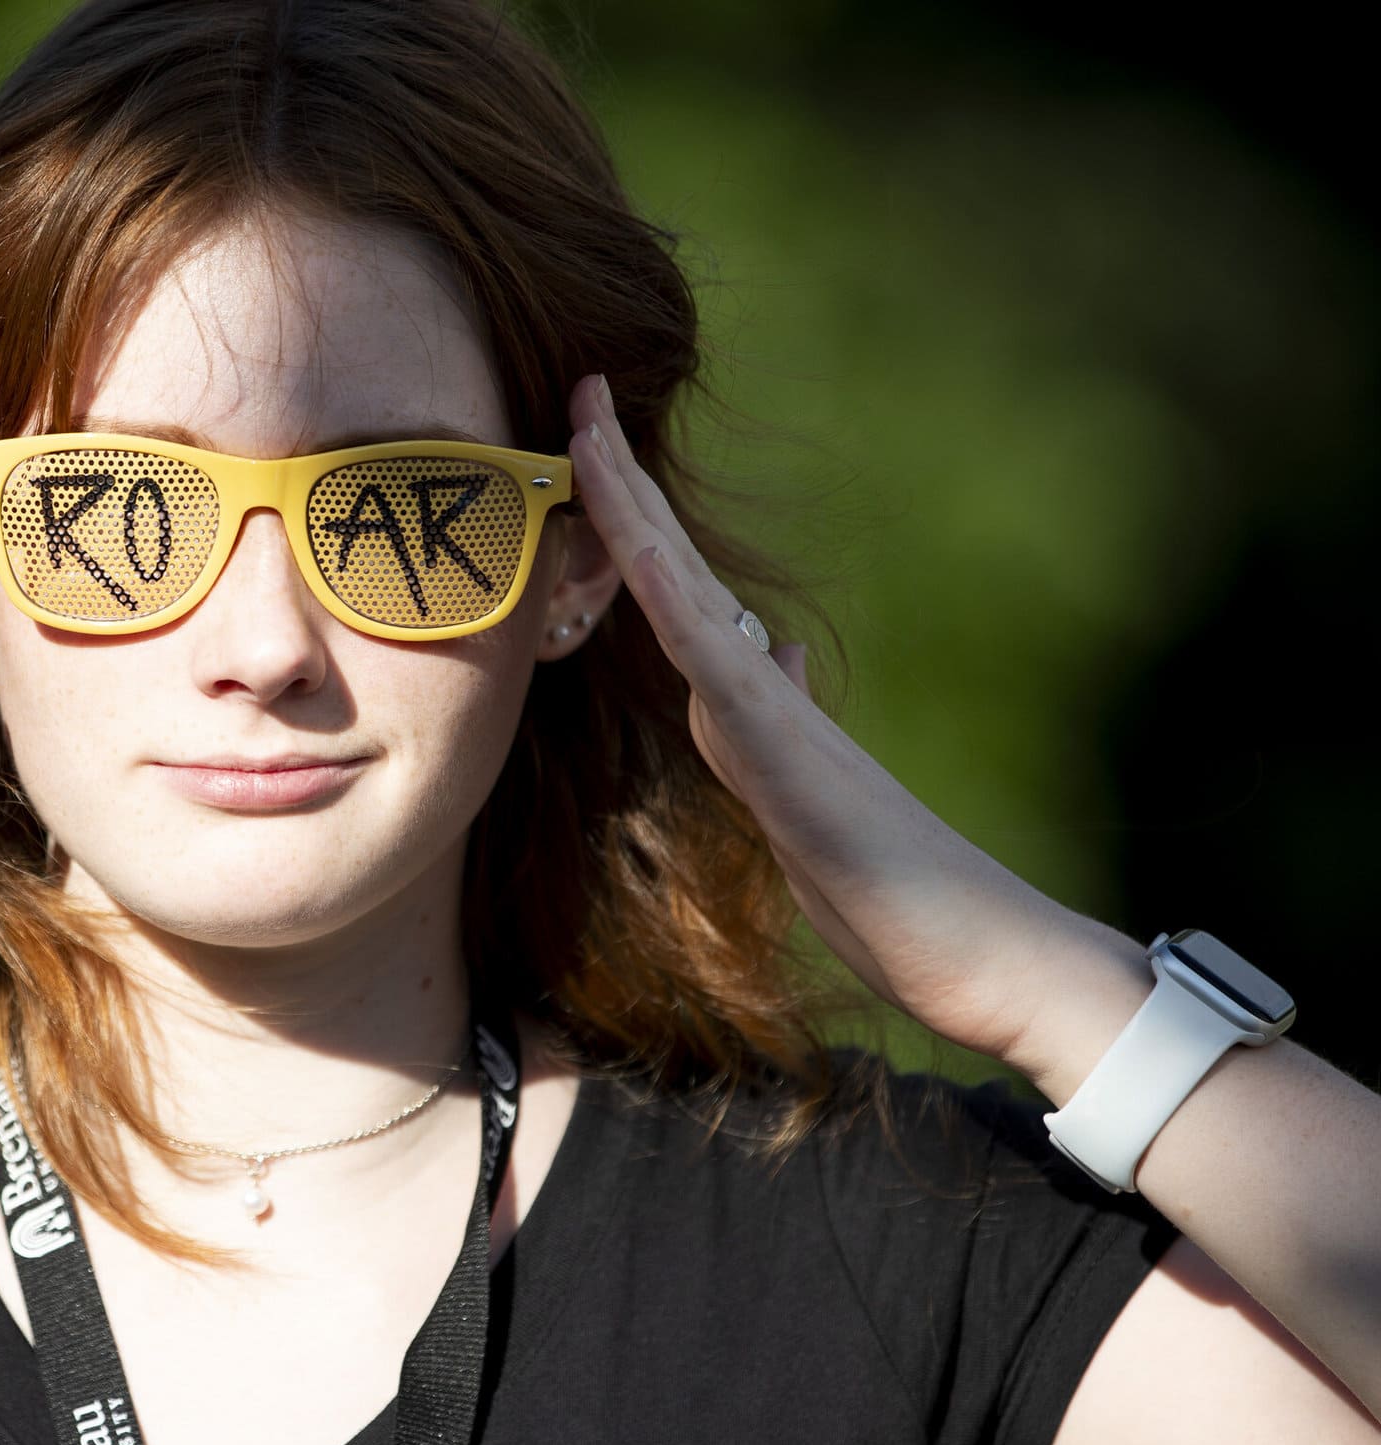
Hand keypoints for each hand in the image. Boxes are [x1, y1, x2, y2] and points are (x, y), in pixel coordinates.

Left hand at [567, 372, 1083, 1078]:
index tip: (582, 447)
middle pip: (671, 570)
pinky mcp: (787, 758)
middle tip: (580, 393)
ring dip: (634, 517)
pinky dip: (678, 609)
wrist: (973, 943)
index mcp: (748, 702)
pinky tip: (645, 560)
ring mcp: (771, 717)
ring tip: (593, 437)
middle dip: (620, 485)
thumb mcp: (797, 798)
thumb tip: (764, 659)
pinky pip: (720, 668)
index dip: (623, 520)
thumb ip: (768, 730)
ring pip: (685, 598)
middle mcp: (757, 691)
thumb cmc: (888, 883)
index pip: (670, 594)